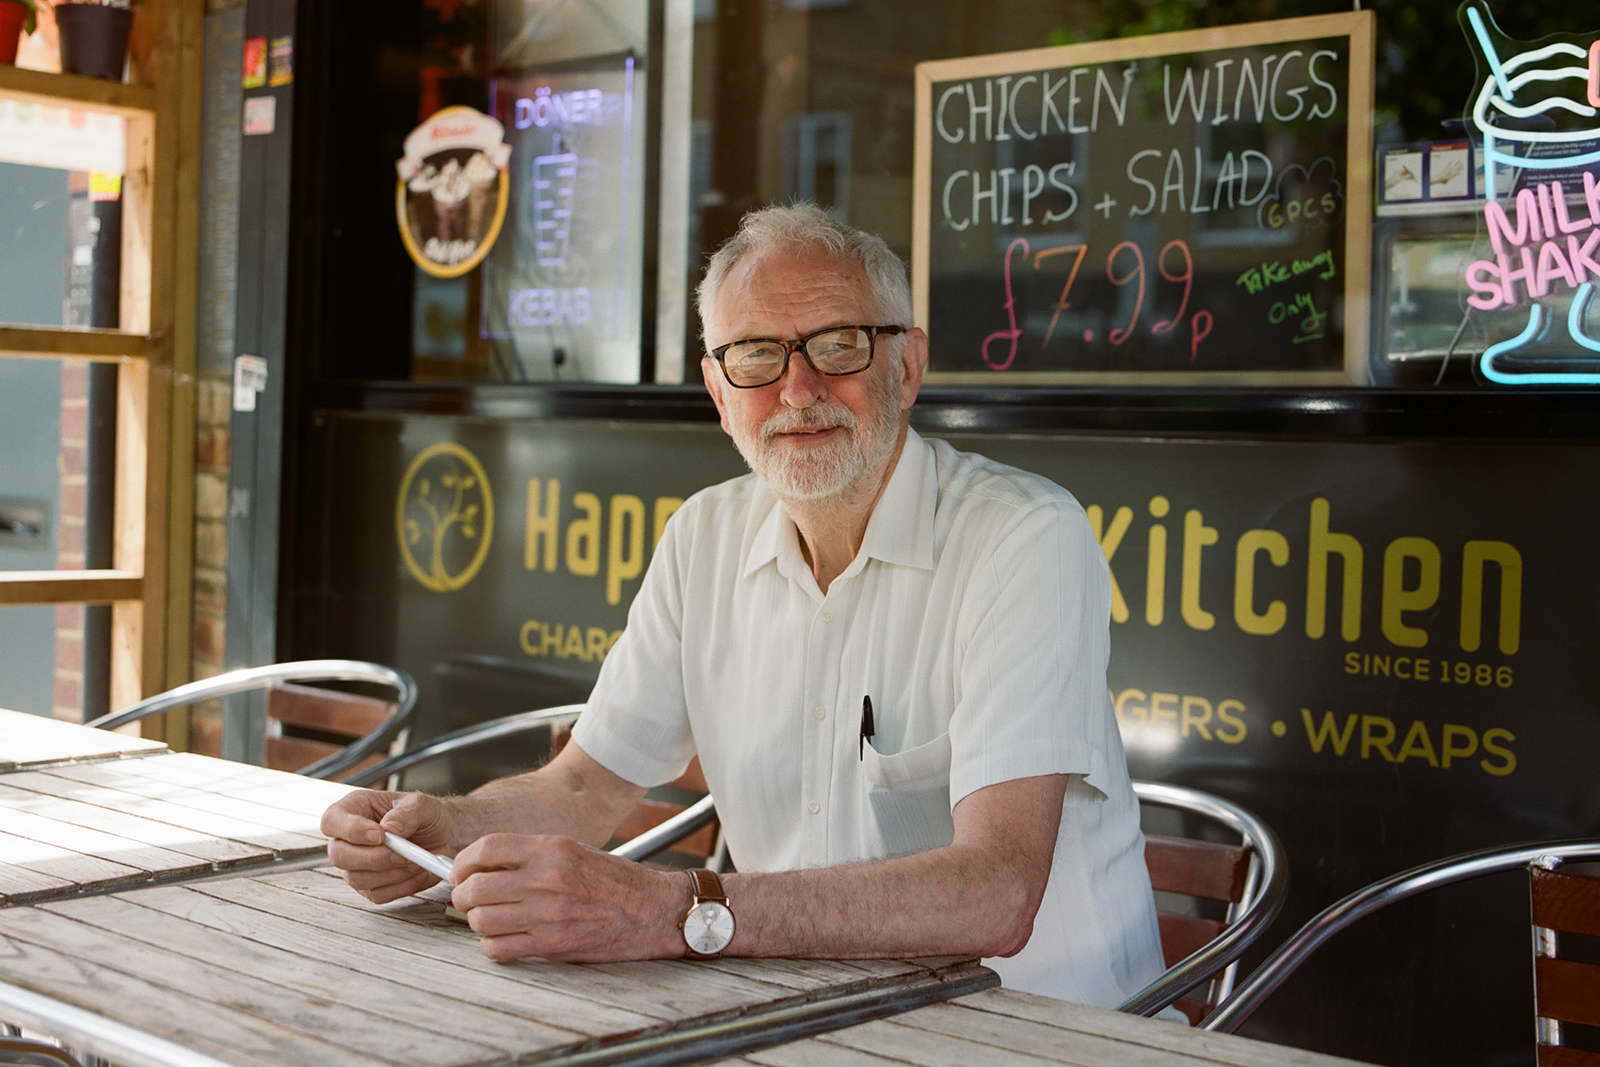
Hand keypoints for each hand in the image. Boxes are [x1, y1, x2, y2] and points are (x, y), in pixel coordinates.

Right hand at [320, 789, 455, 903]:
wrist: (443, 835)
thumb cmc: (426, 815)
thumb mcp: (422, 804)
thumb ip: (407, 813)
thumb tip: (389, 829)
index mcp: (353, 808)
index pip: (332, 821)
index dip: (351, 830)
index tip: (380, 835)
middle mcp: (347, 839)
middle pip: (339, 856)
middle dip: (373, 858)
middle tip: (402, 854)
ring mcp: (355, 865)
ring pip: (356, 879)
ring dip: (390, 874)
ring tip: (416, 861)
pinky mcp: (369, 886)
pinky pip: (376, 894)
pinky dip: (400, 887)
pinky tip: (416, 872)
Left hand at [450, 833, 689, 961]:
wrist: (654, 910)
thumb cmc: (615, 882)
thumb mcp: (574, 852)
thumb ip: (531, 856)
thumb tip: (485, 866)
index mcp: (552, 849)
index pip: (486, 848)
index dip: (463, 862)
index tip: (459, 872)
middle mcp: (547, 878)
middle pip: (476, 888)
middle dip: (464, 897)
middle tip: (469, 901)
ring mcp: (548, 913)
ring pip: (481, 921)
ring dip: (478, 923)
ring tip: (490, 921)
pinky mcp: (552, 945)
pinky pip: (499, 949)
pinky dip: (493, 948)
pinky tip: (505, 941)